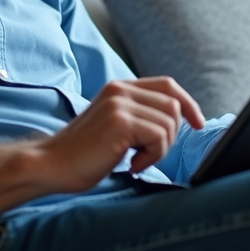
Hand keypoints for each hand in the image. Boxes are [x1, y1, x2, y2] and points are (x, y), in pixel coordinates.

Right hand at [40, 77, 204, 191]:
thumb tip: (178, 118)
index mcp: (119, 87)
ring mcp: (120, 104)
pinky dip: (152, 157)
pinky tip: (131, 165)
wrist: (51, 164)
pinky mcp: (120, 122)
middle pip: (173, 106)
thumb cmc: (84, 153)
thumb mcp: (114, 124)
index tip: (198, 123)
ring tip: (135, 160)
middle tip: (146, 155)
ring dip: (159, 150)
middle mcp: (120, 90)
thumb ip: (139, 114)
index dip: (189, 103)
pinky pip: (159, 137)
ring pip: (169, 123)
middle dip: (170, 136)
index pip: (168, 85)